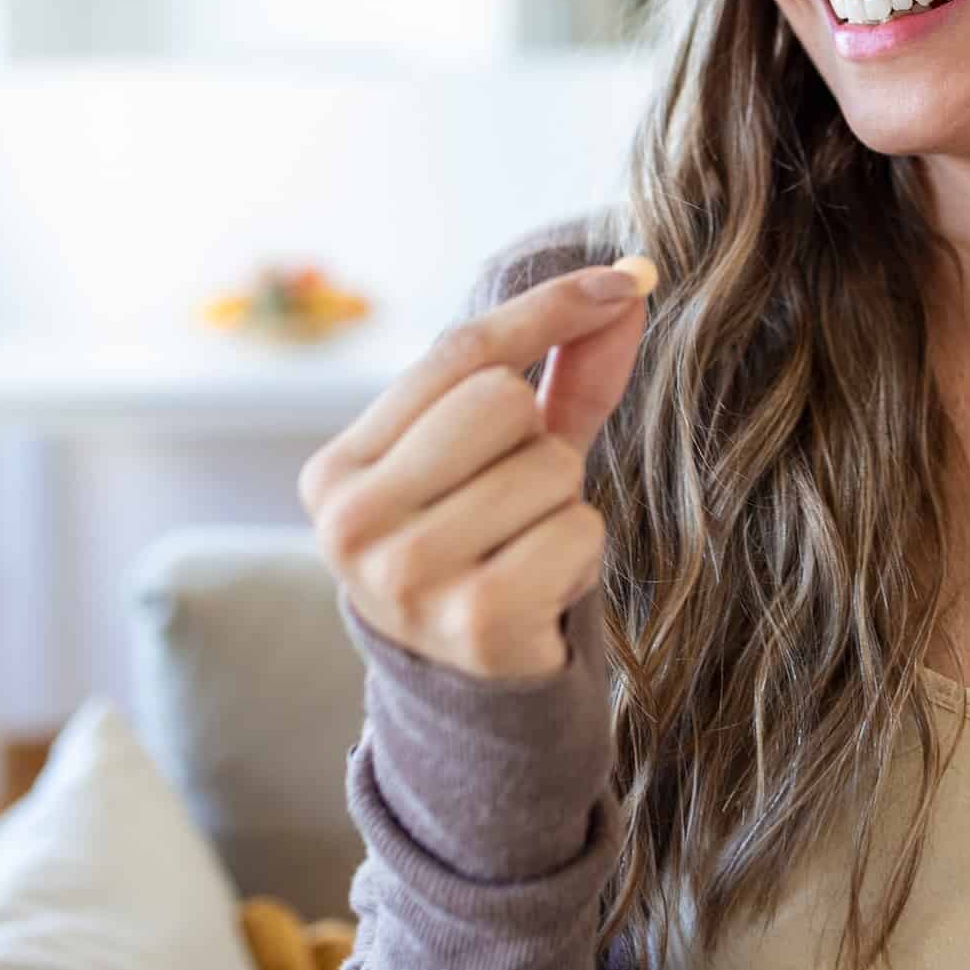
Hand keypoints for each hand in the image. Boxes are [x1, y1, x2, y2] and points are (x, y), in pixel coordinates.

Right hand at [298, 257, 655, 678]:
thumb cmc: (490, 547)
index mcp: (337, 470)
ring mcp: (406, 577)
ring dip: (562, 503)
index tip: (625, 277)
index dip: (549, 308)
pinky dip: (581, 552)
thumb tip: (632, 276)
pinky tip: (542, 589)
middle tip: (513, 502)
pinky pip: (577, 529)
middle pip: (498, 398)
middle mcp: (350, 523)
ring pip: (547, 465)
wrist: (477, 693)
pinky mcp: (475, 623)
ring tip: (524, 550)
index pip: (457, 353)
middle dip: (536, 440)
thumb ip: (563, 368)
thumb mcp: (511, 453)